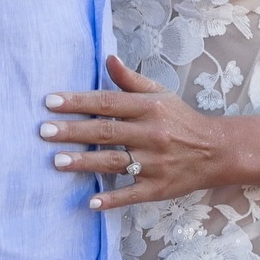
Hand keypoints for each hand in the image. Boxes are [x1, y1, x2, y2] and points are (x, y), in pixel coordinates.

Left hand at [41, 55, 235, 210]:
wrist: (216, 151)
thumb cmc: (180, 120)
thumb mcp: (160, 94)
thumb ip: (130, 80)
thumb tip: (107, 58)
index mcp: (148, 108)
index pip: (107, 103)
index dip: (78, 102)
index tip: (50, 102)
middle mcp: (150, 134)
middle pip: (106, 132)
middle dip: (73, 131)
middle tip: (44, 131)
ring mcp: (154, 163)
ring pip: (114, 162)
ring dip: (85, 163)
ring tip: (57, 161)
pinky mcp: (158, 188)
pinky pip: (131, 194)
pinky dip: (112, 198)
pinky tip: (91, 201)